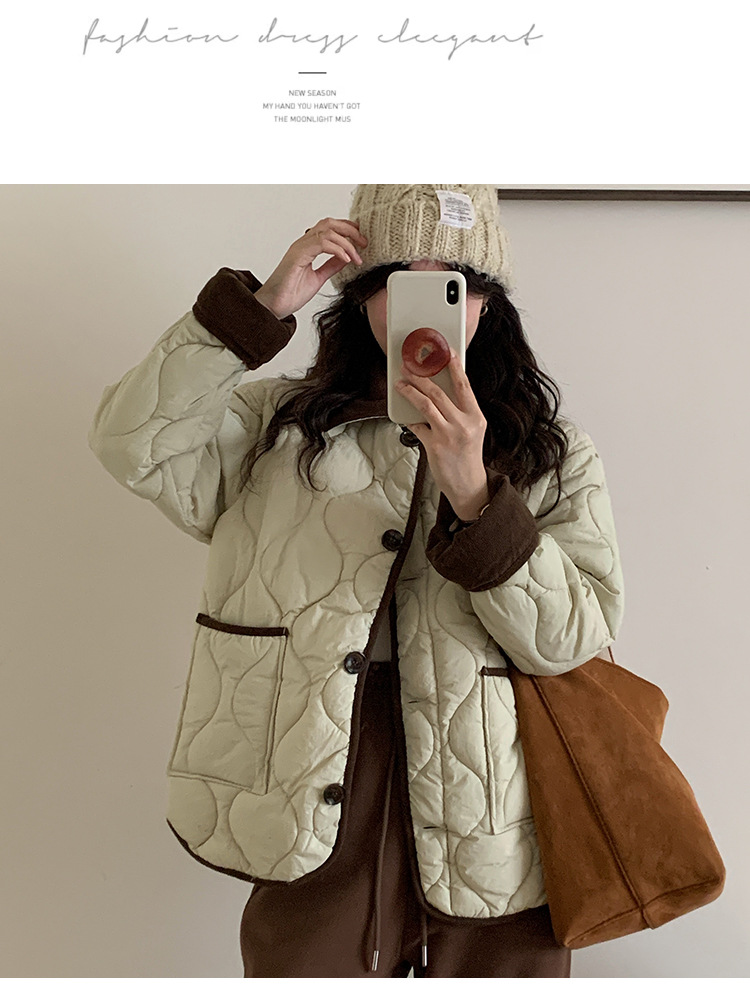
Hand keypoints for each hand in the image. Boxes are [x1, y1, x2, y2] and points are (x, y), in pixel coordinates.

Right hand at [254, 217, 366, 319]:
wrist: (274, 306)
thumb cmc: (290, 294)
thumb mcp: (319, 278)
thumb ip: (331, 266)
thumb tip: (346, 258)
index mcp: (307, 247)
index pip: (329, 227)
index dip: (347, 229)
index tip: (361, 241)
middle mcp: (303, 243)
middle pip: (329, 223)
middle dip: (350, 230)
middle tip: (364, 243)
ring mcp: (299, 248)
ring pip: (327, 231)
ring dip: (347, 242)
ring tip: (357, 256)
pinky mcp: (297, 255)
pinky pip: (321, 243)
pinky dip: (337, 250)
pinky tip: (346, 260)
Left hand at [396, 350, 489, 519]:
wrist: (468, 485)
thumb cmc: (467, 456)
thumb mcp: (472, 431)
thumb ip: (460, 412)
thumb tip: (439, 392)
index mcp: (476, 417)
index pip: (464, 386)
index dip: (454, 367)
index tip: (446, 353)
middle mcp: (464, 424)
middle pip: (439, 393)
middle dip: (421, 377)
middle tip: (409, 366)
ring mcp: (449, 435)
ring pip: (425, 405)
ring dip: (410, 392)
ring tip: (400, 384)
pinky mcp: (434, 446)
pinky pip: (417, 426)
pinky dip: (409, 418)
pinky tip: (403, 414)